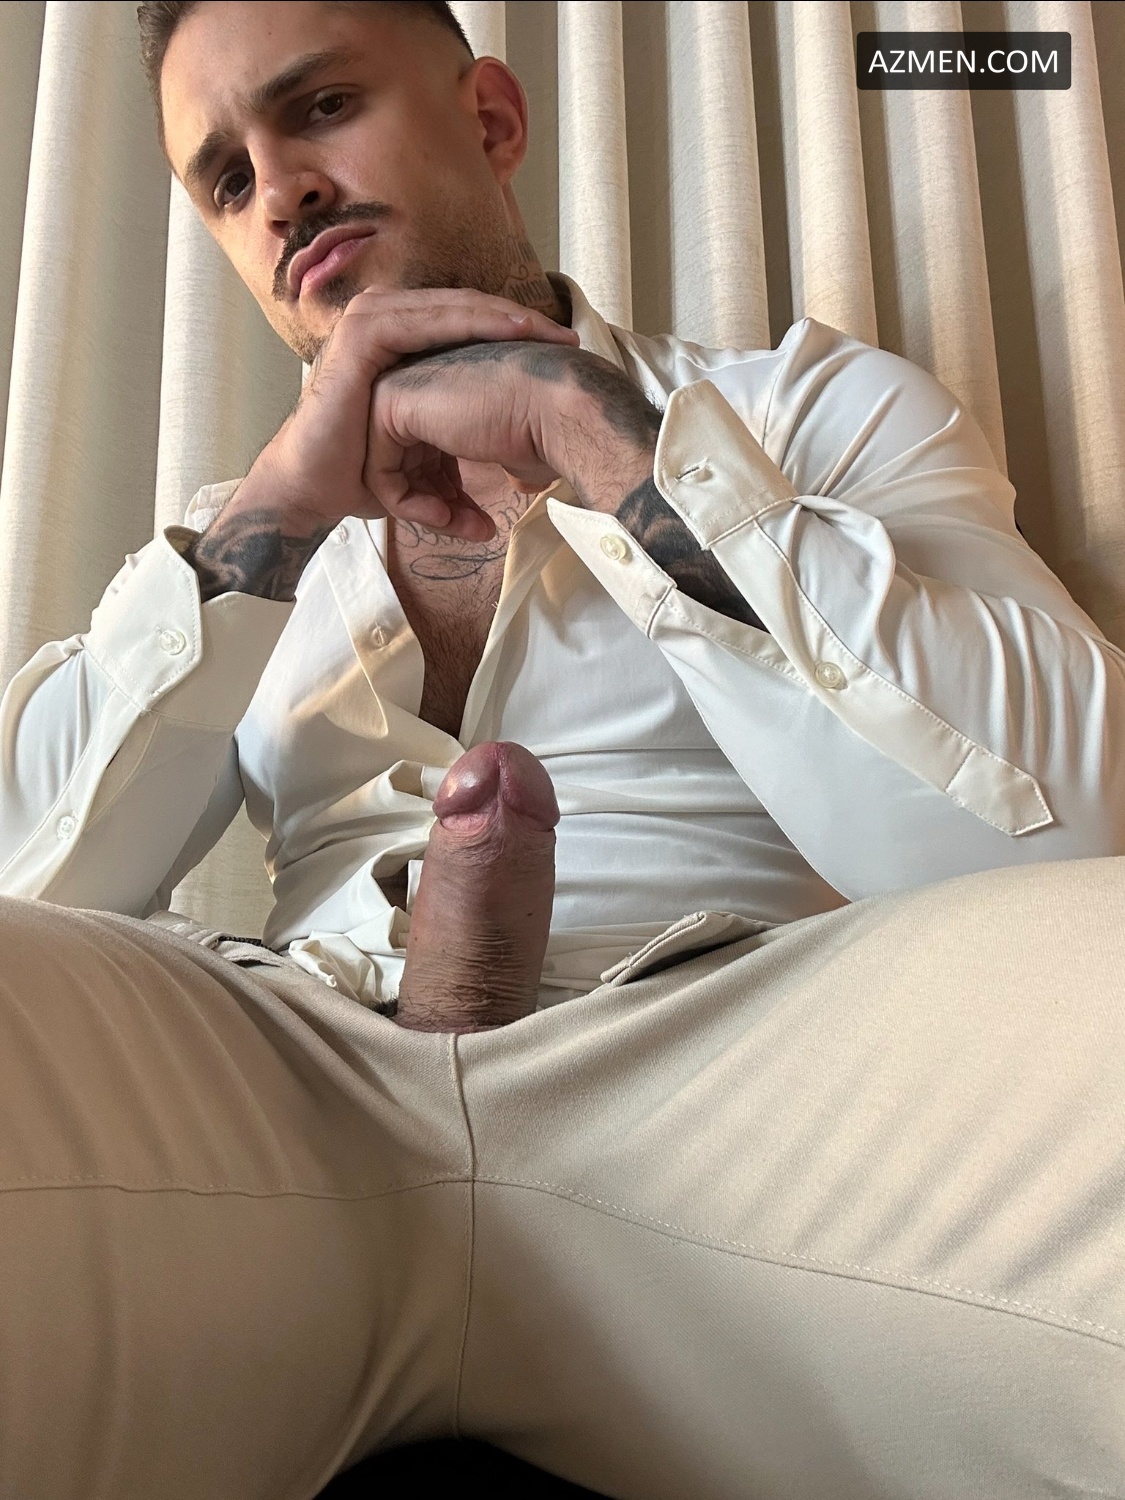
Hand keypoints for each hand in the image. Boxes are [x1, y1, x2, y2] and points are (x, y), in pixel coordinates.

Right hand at [229, 289, 577, 536]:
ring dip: (501, 319)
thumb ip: (459, 448)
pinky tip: (505, 333)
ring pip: (451, 310)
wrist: (316, 487)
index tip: (565, 353)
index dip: (518, 334)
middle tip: (568, 341)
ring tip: (542, 335)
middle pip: (467, 311)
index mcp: (404, 338)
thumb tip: (509, 483)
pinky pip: (424, 322)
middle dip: (520, 324)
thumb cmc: (364, 472)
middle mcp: (388, 320)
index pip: (470, 323)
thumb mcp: (426, 451)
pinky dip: (467, 325)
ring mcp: (372, 322)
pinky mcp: (362, 336)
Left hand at [366, 342, 660, 536]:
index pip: (430, 452)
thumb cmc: (547, 426)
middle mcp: (419, 381)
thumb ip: (494, 454)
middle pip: (410, 463)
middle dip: (440, 505)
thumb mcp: (510, 446)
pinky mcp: (388, 403)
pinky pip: (379, 473)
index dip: (453, 492)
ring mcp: (400, 387)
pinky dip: (408, 505)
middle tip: (478, 531)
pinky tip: (444, 517)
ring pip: (391, 472)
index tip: (483, 522)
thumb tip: (516, 478)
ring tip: (470, 530)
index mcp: (446, 386)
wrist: (554, 408)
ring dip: (428, 512)